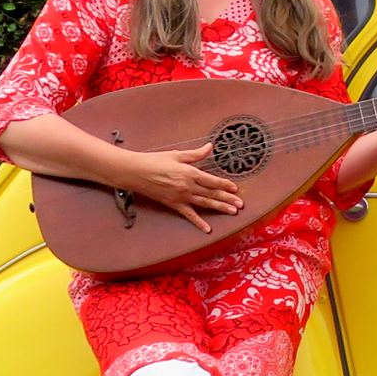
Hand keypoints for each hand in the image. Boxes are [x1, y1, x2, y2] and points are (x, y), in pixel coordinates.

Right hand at [118, 143, 242, 233]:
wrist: (135, 172)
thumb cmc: (155, 161)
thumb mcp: (177, 154)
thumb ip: (196, 154)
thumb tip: (210, 147)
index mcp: (190, 173)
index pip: (213, 181)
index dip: (225, 185)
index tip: (235, 188)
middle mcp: (188, 186)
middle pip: (212, 193)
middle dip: (228, 198)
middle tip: (240, 204)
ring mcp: (181, 197)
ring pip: (204, 204)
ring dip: (219, 208)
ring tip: (232, 212)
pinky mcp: (173, 204)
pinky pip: (189, 215)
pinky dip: (199, 222)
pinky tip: (208, 229)